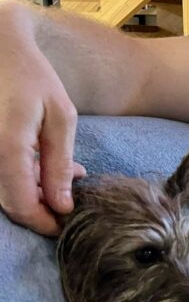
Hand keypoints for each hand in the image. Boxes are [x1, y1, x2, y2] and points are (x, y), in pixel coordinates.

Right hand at [0, 30, 84, 235]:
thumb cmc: (32, 77)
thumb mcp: (60, 117)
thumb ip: (60, 164)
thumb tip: (61, 205)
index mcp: (7, 147)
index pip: (22, 205)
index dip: (44, 222)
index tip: (65, 225)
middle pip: (11, 203)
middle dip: (42, 209)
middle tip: (69, 201)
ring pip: (5, 190)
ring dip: (35, 193)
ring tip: (65, 175)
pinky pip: (0, 175)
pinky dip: (23, 177)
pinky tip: (46, 164)